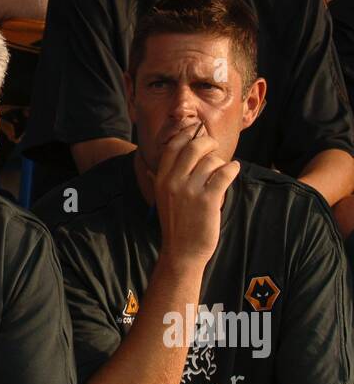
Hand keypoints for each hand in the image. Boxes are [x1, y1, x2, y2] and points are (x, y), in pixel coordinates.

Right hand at [152, 122, 239, 267]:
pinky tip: (234, 169)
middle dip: (207, 142)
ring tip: (223, 168)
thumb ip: (158, 181)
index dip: (186, 135)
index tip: (196, 132)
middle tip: (214, 146)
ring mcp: (190, 191)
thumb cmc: (175, 224)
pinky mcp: (208, 201)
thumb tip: (150, 169)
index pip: (173, 146)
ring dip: (221, 161)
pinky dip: (232, 169)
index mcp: (161, 179)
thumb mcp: (161, 200)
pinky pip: (224, 174)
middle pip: (193, 147)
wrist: (182, 251)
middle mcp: (173, 182)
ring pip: (211, 161)